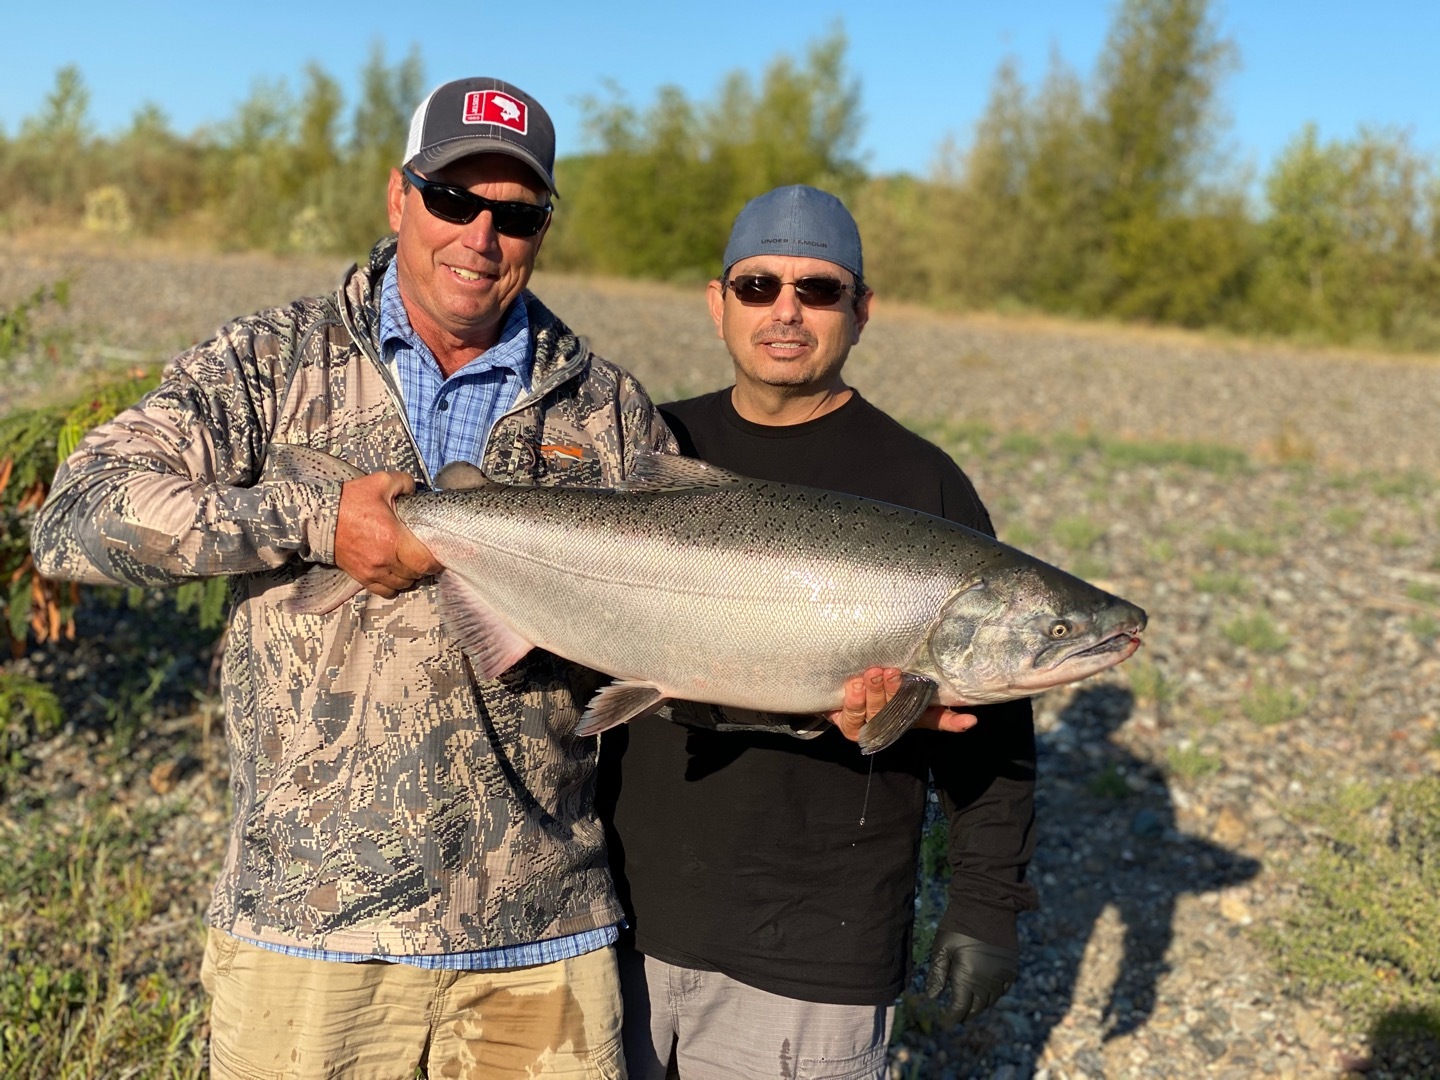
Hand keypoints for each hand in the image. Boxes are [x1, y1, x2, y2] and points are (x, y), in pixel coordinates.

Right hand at [334, 471, 442, 597]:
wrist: (319, 517)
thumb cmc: (350, 500)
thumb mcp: (380, 482)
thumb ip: (405, 483)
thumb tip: (416, 490)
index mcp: (392, 538)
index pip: (424, 562)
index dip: (436, 560)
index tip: (439, 553)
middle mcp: (384, 560)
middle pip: (416, 575)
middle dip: (424, 566)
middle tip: (424, 554)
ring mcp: (372, 572)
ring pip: (403, 585)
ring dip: (410, 576)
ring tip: (410, 563)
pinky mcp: (361, 577)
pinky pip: (385, 592)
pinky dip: (394, 586)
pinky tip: (395, 573)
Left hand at [827, 668, 978, 742]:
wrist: (839, 692)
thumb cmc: (876, 685)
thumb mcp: (898, 680)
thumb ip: (919, 681)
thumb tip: (959, 697)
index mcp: (912, 713)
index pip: (937, 719)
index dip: (954, 722)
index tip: (969, 720)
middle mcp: (895, 722)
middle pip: (900, 711)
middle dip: (896, 692)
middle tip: (893, 673)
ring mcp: (872, 727)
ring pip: (876, 713)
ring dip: (875, 693)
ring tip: (872, 673)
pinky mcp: (850, 728)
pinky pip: (853, 717)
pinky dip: (854, 701)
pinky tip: (855, 685)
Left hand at [924, 931, 1018, 1023]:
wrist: (987, 905)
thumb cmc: (959, 924)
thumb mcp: (942, 947)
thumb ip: (937, 974)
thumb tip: (932, 997)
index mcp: (968, 977)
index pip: (960, 1007)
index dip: (952, 1017)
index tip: (946, 1022)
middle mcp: (987, 981)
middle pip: (977, 1007)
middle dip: (966, 1013)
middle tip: (958, 1016)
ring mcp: (1002, 975)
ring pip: (991, 1000)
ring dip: (980, 1005)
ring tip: (970, 1006)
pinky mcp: (1011, 968)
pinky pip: (1003, 990)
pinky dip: (994, 995)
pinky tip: (986, 992)